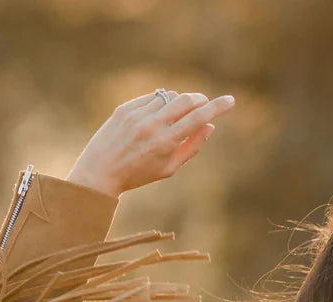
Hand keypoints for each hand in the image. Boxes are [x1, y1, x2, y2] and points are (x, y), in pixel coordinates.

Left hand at [66, 89, 236, 197]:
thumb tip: (209, 126)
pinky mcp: (125, 107)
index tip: (231, 100)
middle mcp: (153, 125)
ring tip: (177, 115)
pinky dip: (160, 103)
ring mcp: (137, 114)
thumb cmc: (139, 173)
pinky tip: (157, 115)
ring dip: (179, 102)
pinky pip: (151, 98)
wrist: (101, 170)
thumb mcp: (169, 168)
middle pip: (186, 101)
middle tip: (205, 104)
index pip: (198, 118)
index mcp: (166, 143)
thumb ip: (191, 146)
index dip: (218, 107)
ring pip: (169, 97)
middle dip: (200, 100)